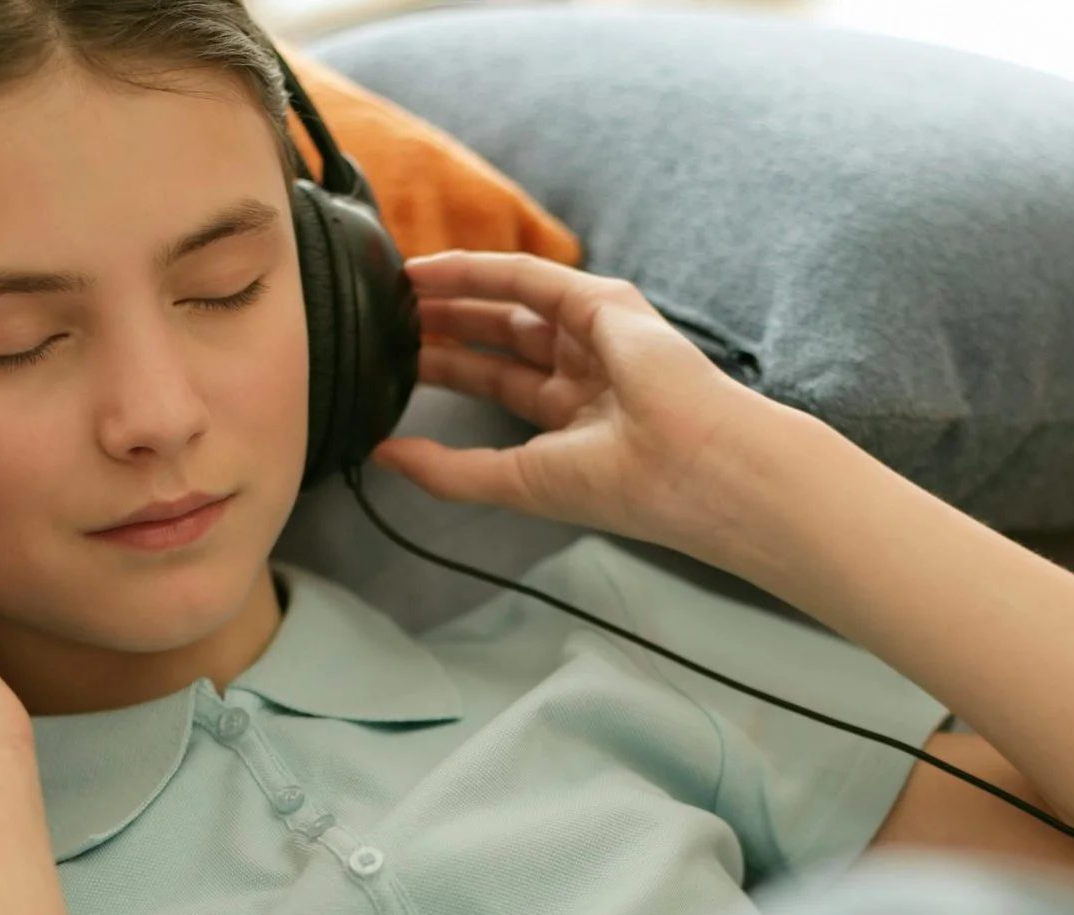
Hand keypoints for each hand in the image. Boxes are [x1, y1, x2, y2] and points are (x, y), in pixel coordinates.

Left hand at [370, 251, 784, 565]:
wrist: (692, 466)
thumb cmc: (622, 485)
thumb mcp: (517, 482)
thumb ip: (448, 471)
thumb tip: (382, 456)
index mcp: (575, 419)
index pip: (500, 383)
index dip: (448, 370)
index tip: (396, 365)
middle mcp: (587, 370)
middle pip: (499, 338)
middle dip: (444, 328)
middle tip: (387, 320)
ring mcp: (598, 332)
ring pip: (509, 302)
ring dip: (451, 294)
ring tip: (396, 290)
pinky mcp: (604, 301)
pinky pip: (526, 275)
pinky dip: (474, 269)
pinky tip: (428, 271)